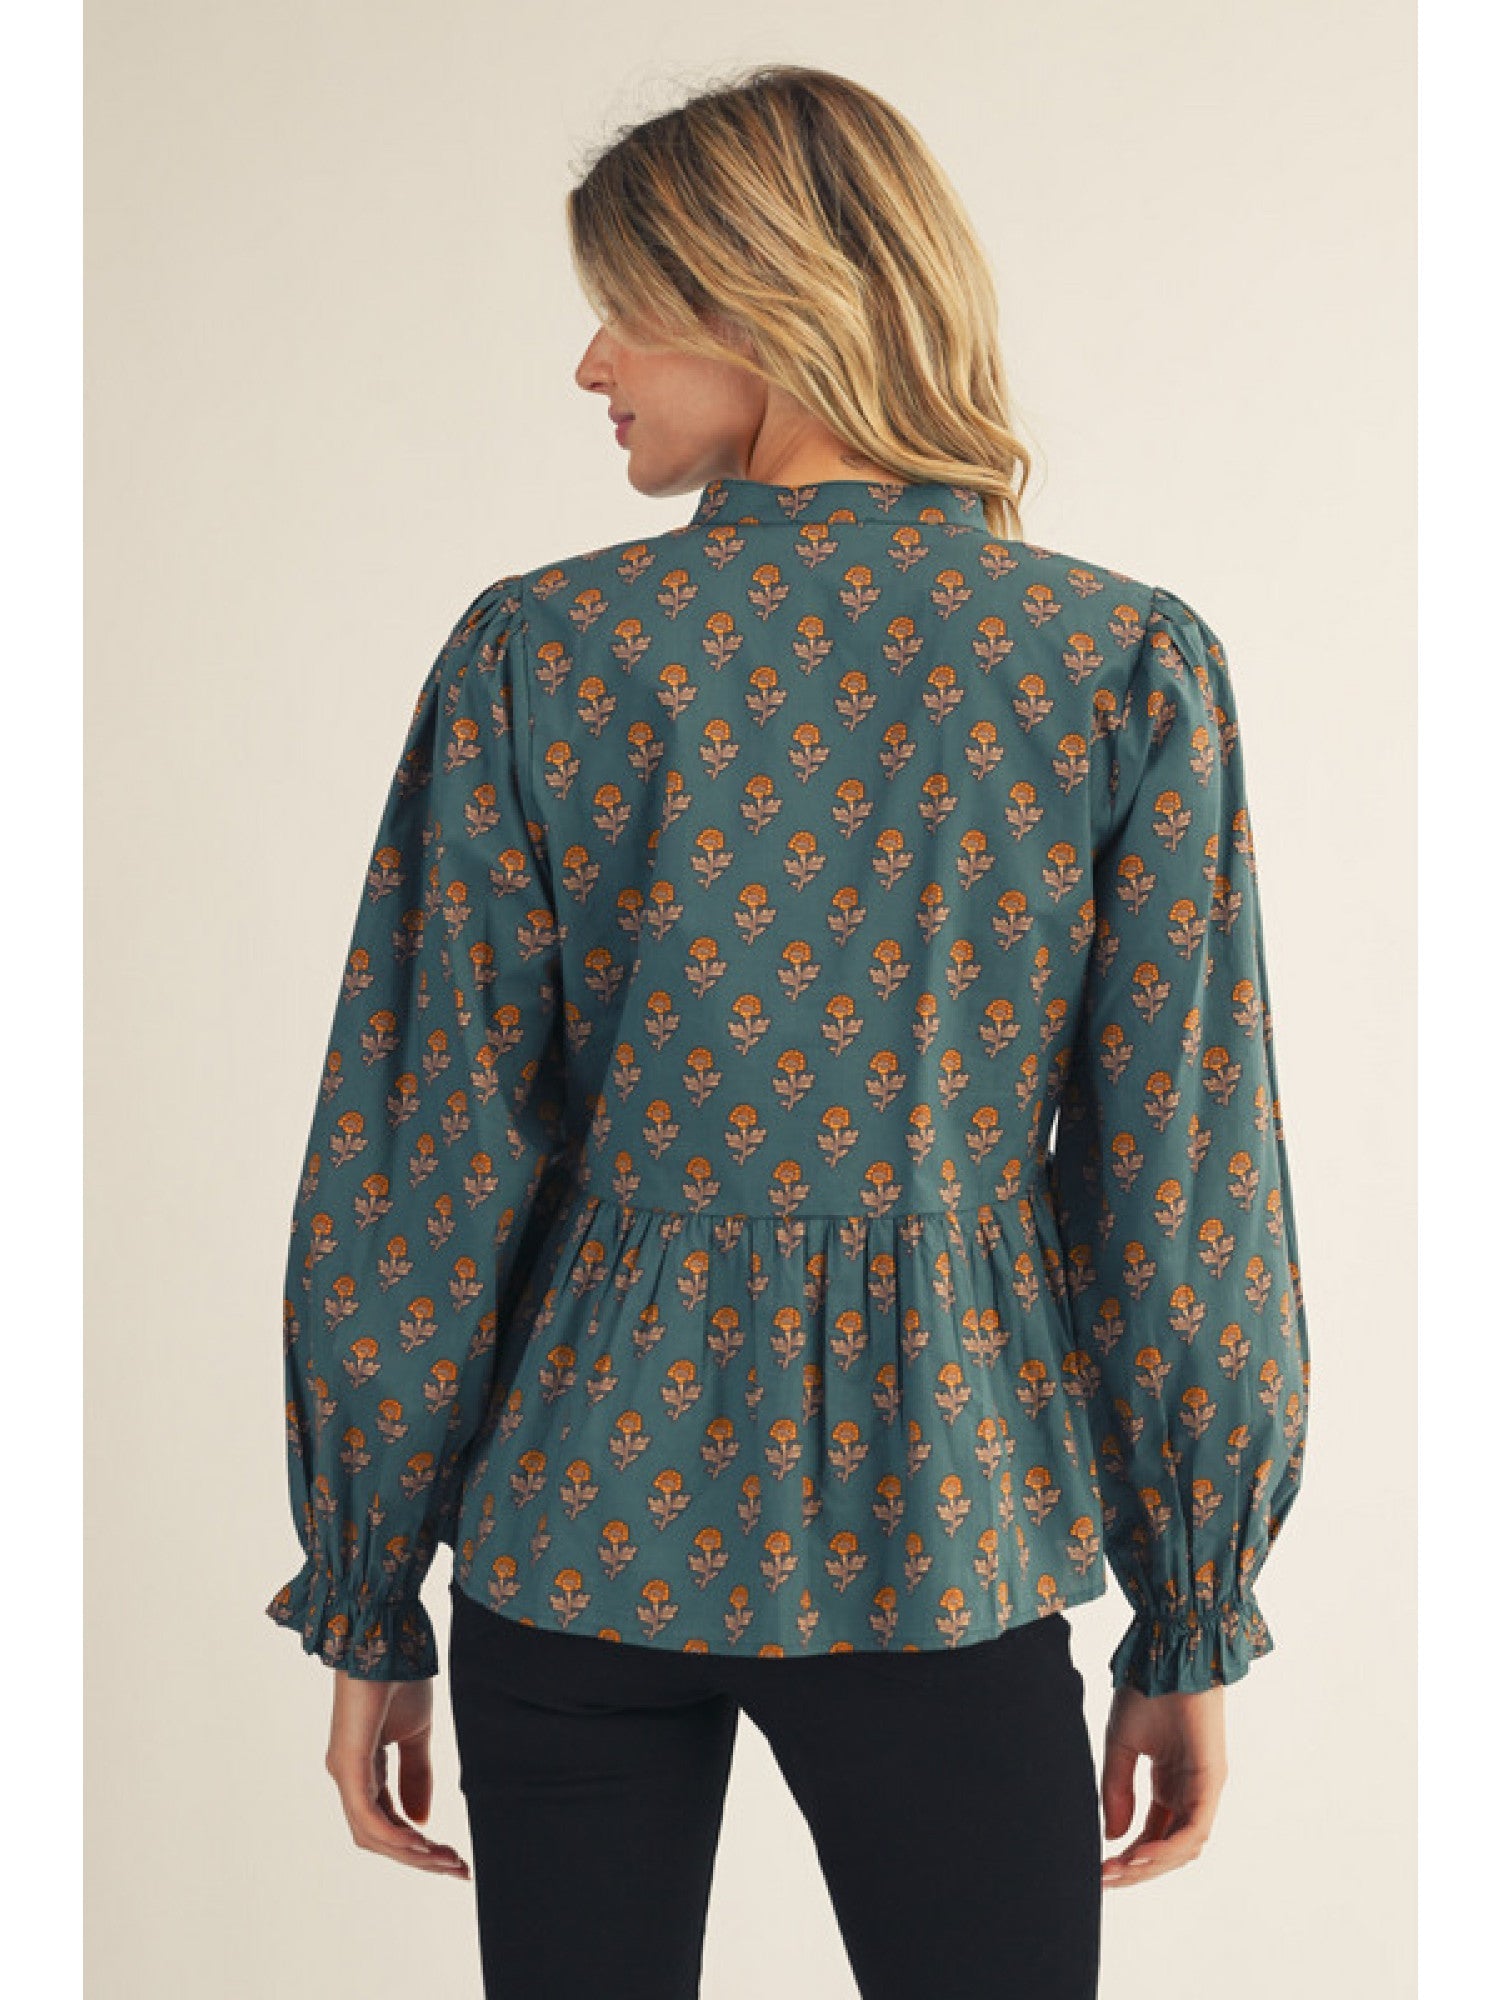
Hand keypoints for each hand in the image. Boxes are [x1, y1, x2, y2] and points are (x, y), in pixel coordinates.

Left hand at [324, 1669, 471, 1878]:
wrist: (385, 1637)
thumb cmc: (397, 1677)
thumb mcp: (415, 1733)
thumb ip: (416, 1774)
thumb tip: (421, 1820)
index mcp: (362, 1770)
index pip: (387, 1822)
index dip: (418, 1845)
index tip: (453, 1857)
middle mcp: (348, 1777)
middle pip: (380, 1838)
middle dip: (419, 1858)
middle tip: (457, 1868)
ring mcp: (345, 1772)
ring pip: (373, 1835)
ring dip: (412, 1853)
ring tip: (447, 1860)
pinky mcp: (348, 1764)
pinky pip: (368, 1816)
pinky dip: (394, 1835)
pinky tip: (420, 1844)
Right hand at [1098, 1682, 1227, 1888]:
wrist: (1167, 1651)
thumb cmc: (1146, 1688)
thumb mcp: (1121, 1745)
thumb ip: (1117, 1789)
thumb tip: (1115, 1836)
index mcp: (1169, 1782)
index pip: (1152, 1834)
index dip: (1128, 1855)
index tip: (1099, 1868)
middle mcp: (1189, 1791)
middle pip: (1167, 1847)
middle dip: (1137, 1868)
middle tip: (1105, 1878)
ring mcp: (1203, 1788)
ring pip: (1183, 1845)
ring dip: (1151, 1864)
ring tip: (1119, 1870)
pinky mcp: (1211, 1780)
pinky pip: (1193, 1828)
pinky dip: (1167, 1847)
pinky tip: (1139, 1855)